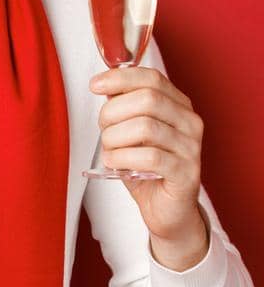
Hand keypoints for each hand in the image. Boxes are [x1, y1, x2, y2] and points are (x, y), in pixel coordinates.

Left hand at [91, 66, 210, 268]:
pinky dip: (123, 158)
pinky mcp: (187, 173)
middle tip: (104, 129)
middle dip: (113, 112)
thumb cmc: (144, 167)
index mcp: (178, 105)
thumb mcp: (130, 131)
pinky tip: (115, 163)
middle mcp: (190, 122)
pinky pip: (150, 157)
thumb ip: (122, 108)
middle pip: (147, 99)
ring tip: (109, 150)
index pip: (151, 78)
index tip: (95, 86)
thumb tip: (104, 86)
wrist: (165, 208)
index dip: (120, 78)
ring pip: (146, 127)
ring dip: (115, 138)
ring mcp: (192, 147)